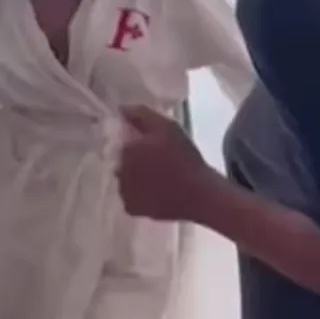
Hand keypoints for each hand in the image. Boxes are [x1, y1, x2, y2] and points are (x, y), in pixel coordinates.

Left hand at [117, 106, 209, 221]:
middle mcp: (119, 171)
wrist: (200, 194)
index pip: (121, 142)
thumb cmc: (185, 158)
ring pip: (125, 179)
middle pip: (122, 160)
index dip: (136, 143)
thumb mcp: (167, 127)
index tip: (153, 146)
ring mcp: (124, 192)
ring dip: (135, 176)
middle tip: (158, 162)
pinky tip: (156, 191)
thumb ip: (141, 115)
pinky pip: (130, 197)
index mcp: (126, 150)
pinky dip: (139, 194)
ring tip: (159, 177)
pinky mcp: (132, 209)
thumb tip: (121, 109)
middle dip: (135, 159)